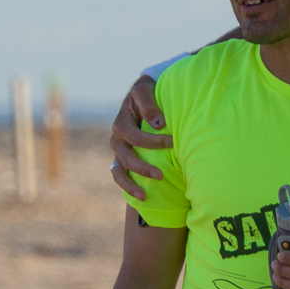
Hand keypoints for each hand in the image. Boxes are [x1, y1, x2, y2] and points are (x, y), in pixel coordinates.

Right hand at [108, 76, 170, 201]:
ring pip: (118, 172)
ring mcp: (118, 152)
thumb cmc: (147, 94)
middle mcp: (117, 140)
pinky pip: (120, 176)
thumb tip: (159, 124)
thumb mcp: (145, 91)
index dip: (152, 142)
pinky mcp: (122, 160)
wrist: (142, 97)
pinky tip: (143, 196)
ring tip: (144, 195)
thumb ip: (149, 105)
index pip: (133, 137)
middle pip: (126, 157)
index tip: (172, 142)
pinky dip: (128, 187)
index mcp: (121, 123)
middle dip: (143, 168)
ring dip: (130, 184)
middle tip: (161, 175)